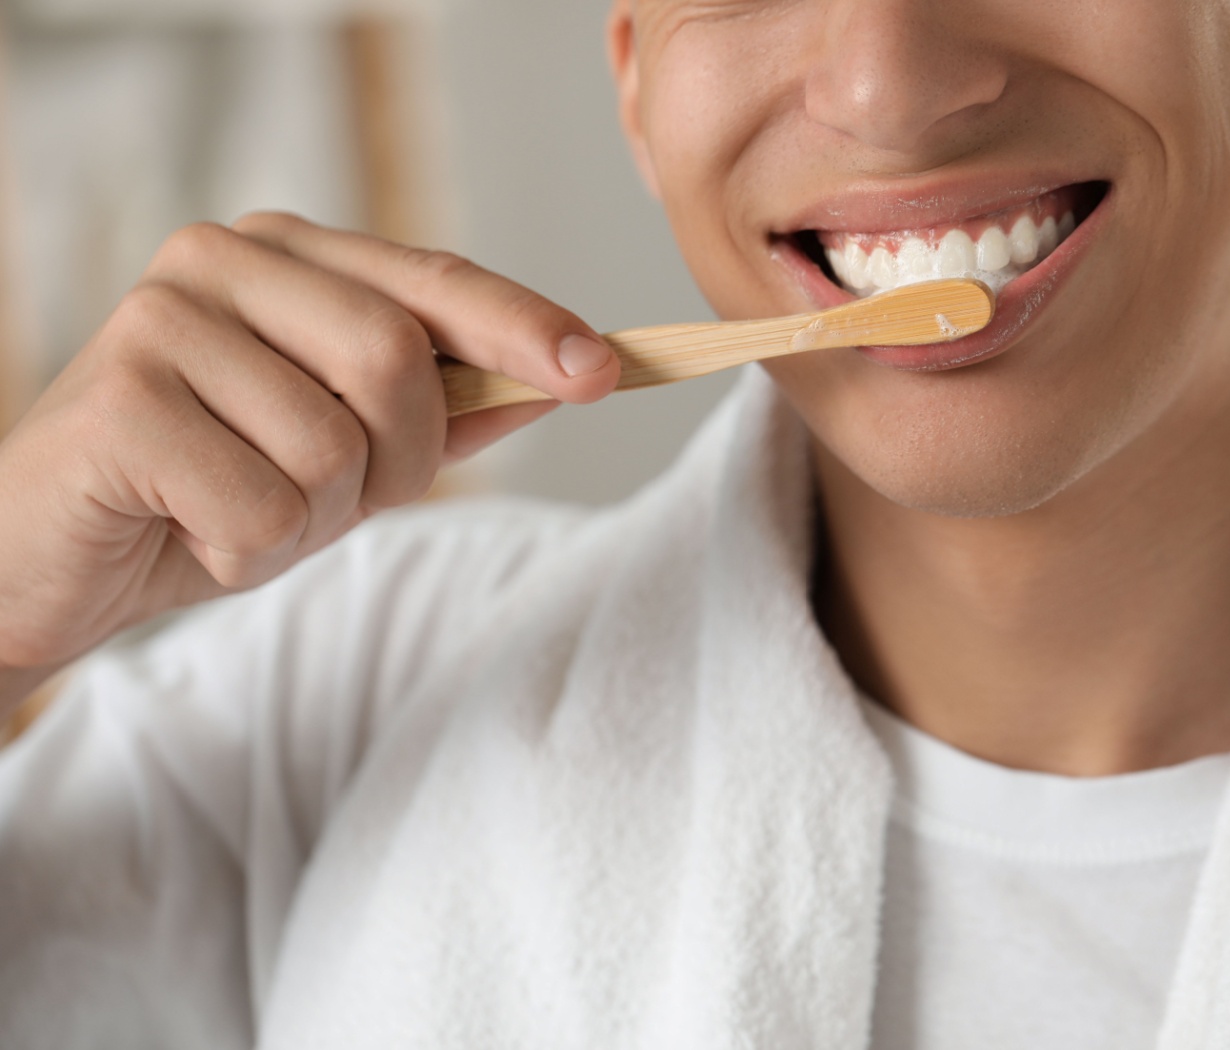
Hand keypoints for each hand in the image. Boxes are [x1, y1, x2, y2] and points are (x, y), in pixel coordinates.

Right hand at [0, 213, 618, 681]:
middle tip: (332, 498)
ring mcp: (163, 318)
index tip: (605, 370)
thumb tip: (558, 381)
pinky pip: (263, 507)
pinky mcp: (119, 398)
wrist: (52, 559)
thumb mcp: (348, 457)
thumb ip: (445, 413)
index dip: (527, 326)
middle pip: (396, 359)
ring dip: (310, 520)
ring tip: (238, 511)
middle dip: (395, 459)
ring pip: (333, 448)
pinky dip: (249, 552)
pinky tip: (189, 531)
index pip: (435, 281)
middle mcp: (223, 261)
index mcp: (289, 257)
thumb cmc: (207, 492)